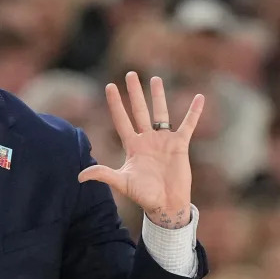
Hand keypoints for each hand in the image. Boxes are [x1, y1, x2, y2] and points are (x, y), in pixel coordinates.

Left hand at [78, 72, 203, 228]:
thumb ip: (103, 174)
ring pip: (160, 113)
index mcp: (132, 146)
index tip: (109, 86)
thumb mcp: (122, 183)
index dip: (115, 104)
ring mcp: (163, 141)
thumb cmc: (143, 195)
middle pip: (139, 111)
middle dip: (134, 93)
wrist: (166, 204)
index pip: (121, 120)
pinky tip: (199, 97)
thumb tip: (80, 176)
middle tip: (130, 74)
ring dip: (158, 96)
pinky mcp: (180, 145)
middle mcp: (147, 139)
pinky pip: (188, 124)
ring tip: (155, 78)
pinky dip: (194, 112)